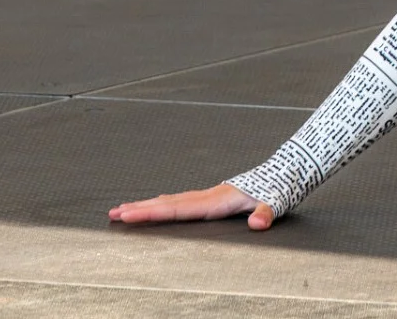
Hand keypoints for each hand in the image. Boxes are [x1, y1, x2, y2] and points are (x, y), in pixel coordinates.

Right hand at [108, 182, 274, 230]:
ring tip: (121, 211)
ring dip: (146, 206)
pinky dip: (161, 205)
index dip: (153, 213)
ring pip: (170, 201)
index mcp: (217, 201)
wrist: (282, 173)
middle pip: (167, 204)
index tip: (130, 215)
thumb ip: (265, 214)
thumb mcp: (274, 204)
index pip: (178, 209)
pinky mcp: (210, 198)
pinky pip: (179, 202)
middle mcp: (207, 196)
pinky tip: (152, 208)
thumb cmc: (276, 191)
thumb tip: (257, 223)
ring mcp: (207, 196)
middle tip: (113, 214)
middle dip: (140, 209)